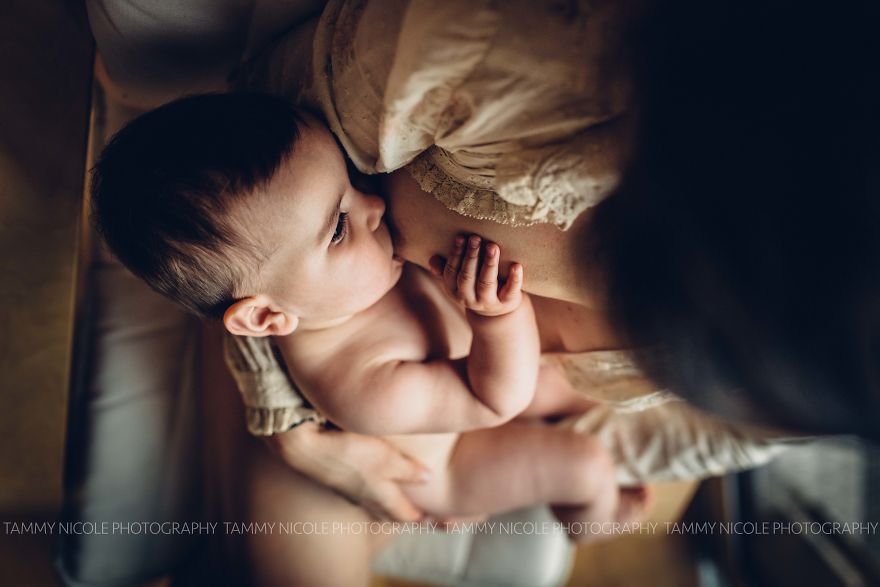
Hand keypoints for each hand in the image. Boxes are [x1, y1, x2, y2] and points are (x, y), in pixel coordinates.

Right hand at [262, 421, 430, 521]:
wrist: (308, 448)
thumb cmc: (351, 453)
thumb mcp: (388, 459)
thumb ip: (410, 470)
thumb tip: (429, 478)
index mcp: (383, 498)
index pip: (407, 515)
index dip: (421, 516)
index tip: (433, 515)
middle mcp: (366, 499)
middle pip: (390, 513)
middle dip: (405, 513)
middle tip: (418, 510)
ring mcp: (350, 491)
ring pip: (375, 504)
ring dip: (388, 504)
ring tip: (397, 498)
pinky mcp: (338, 480)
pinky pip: (361, 493)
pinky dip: (372, 492)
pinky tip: (371, 481)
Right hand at [429, 235, 524, 316]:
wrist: (497, 311)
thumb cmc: (476, 285)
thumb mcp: (459, 279)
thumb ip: (446, 269)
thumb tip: (432, 259)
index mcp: (454, 290)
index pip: (452, 271)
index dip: (456, 254)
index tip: (461, 237)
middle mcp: (469, 298)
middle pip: (467, 277)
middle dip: (471, 256)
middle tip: (476, 238)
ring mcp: (488, 302)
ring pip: (487, 283)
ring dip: (489, 264)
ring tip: (493, 246)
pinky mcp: (507, 303)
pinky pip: (510, 291)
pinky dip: (514, 279)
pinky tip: (516, 266)